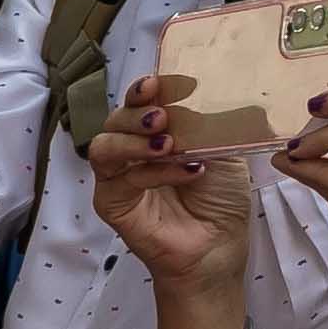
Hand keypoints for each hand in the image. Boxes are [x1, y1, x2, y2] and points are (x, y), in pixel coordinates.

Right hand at [83, 104, 240, 288]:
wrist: (218, 245)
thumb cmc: (220, 198)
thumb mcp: (223, 149)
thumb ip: (206, 123)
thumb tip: (199, 92)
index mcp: (155, 132)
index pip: (138, 103)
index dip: (142, 90)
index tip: (157, 82)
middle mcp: (131, 151)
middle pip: (114, 119)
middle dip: (135, 112)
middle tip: (162, 117)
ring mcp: (118, 177)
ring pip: (103, 146)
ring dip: (133, 140)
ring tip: (167, 143)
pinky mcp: (111, 203)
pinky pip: (121, 179)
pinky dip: (153, 171)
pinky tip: (187, 172)